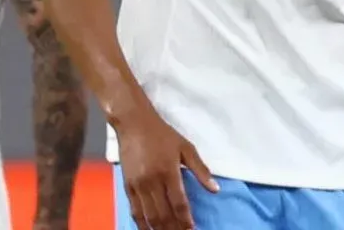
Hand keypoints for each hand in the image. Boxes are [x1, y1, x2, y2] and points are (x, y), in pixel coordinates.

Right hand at [116, 105, 218, 229]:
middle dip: (174, 228)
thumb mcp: (186, 148)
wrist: (134, 124)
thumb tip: (215, 189)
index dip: (186, 219)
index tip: (192, 228)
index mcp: (169, 172)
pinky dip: (142, 223)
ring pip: (149, 215)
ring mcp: (138, 185)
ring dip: (159, 229)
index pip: (179, 203)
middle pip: (164, 213)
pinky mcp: (128, 186)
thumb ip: (201, 170)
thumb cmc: (163, 135)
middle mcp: (152, 182)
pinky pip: (135, 210)